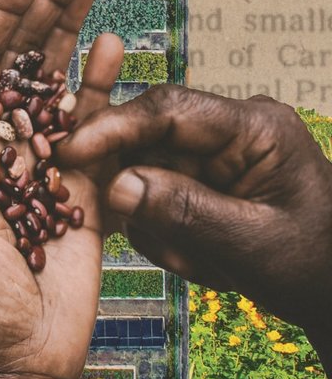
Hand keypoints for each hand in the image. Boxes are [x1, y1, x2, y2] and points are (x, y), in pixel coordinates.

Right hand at [53, 84, 331, 351]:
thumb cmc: (314, 268)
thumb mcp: (250, 244)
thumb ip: (184, 210)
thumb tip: (115, 185)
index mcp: (255, 127)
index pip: (168, 110)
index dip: (113, 127)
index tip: (70, 151)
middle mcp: (231, 129)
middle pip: (148, 140)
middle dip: (136, 191)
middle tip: (123, 227)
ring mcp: (216, 155)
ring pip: (146, 173)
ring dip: (158, 223)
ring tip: (199, 262)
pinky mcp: (204, 180)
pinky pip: (158, 196)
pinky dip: (166, 233)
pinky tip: (201, 260)